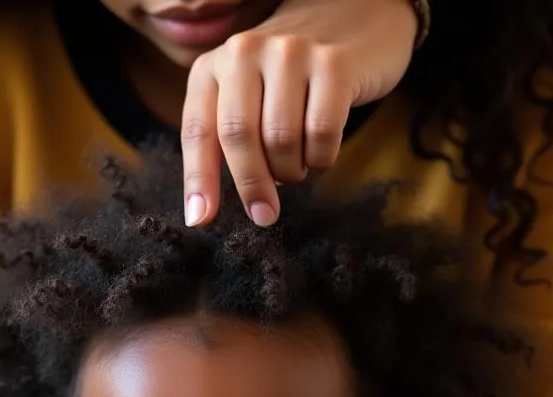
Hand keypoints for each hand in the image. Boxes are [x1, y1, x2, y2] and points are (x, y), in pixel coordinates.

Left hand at [182, 0, 419, 226]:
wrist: (354, 18)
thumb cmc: (290, 79)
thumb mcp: (245, 98)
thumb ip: (223, 142)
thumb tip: (200, 215)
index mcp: (214, 65)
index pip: (199, 130)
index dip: (198, 180)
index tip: (201, 220)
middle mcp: (246, 51)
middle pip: (239, 136)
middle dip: (251, 185)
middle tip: (264, 215)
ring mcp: (291, 53)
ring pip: (282, 140)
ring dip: (291, 171)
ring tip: (296, 165)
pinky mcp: (334, 65)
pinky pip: (322, 135)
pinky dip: (321, 159)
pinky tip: (320, 153)